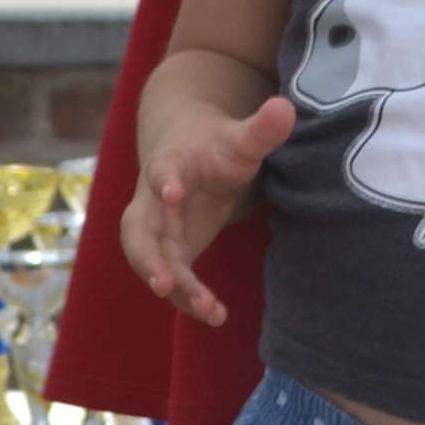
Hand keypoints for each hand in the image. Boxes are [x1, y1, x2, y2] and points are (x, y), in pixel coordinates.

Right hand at [122, 91, 298, 327]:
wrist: (191, 154)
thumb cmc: (215, 146)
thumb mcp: (239, 138)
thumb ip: (260, 129)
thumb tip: (287, 108)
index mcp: (169, 162)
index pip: (161, 170)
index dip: (164, 180)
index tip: (172, 192)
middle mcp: (153, 200)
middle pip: (137, 231)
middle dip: (147, 258)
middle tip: (161, 283)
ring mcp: (159, 230)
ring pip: (154, 262)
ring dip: (176, 287)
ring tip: (208, 309)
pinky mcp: (172, 252)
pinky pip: (174, 279)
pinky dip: (191, 297)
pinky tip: (218, 315)